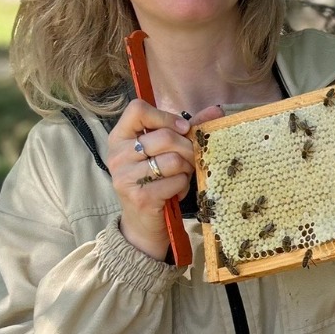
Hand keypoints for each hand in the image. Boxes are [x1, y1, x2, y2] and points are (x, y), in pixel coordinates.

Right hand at [106, 99, 223, 259]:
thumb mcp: (164, 151)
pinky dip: (183, 186)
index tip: (183, 129)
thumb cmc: (155, 181)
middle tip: (187, 160)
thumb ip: (186, 129)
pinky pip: (176, 181)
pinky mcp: (141, 197)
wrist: (143, 224)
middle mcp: (118, 155)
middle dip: (186, 148)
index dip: (165, 116)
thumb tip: (216, 110)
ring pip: (173, 160)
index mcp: (119, 137)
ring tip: (179, 177)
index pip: (137, 109)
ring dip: (185, 169)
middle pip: (164, 136)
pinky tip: (175, 191)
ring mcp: (126, 177)